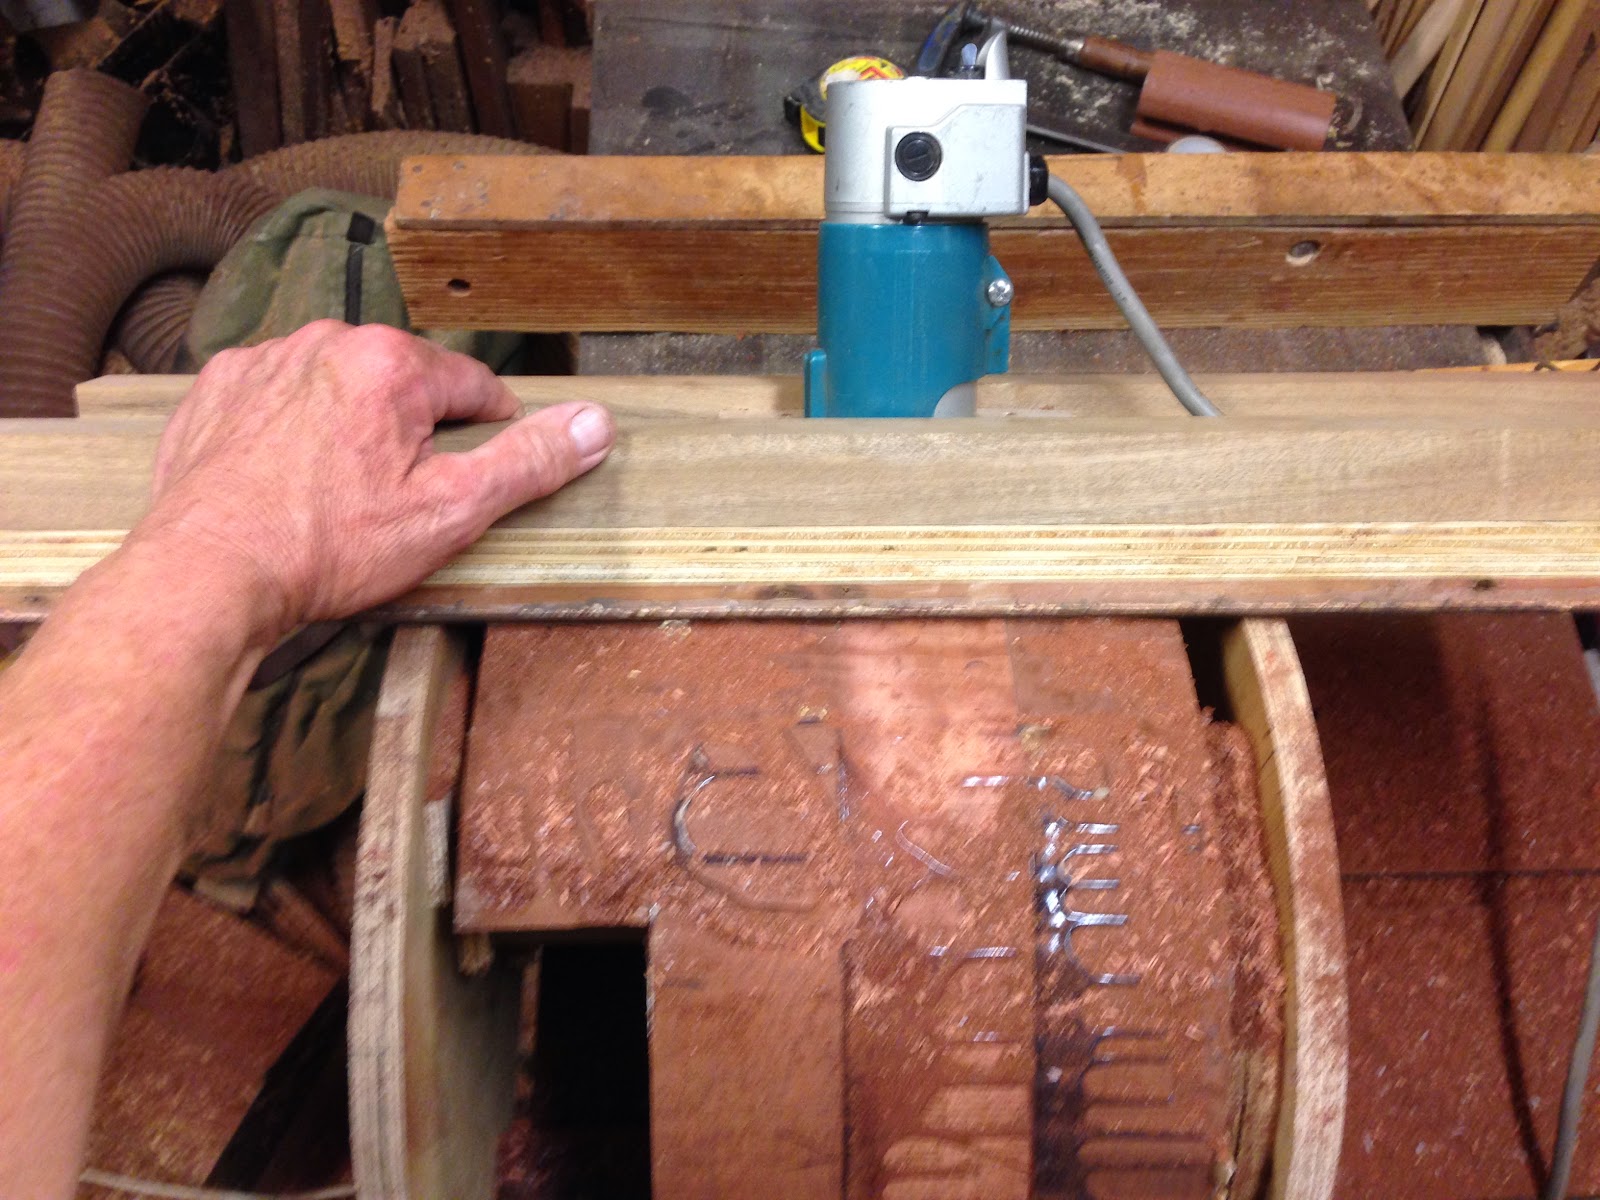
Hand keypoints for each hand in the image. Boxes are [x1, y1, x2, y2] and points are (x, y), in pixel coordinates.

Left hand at [139, 320, 613, 639]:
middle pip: (404, 383)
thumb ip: (527, 462)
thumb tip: (596, 423)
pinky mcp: (216, 389)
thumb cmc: (330, 547)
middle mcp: (325, 340)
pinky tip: (289, 480)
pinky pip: (278, 396)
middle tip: (394, 500)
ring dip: (352, 426)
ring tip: (338, 494)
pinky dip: (292, 429)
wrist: (208, 574)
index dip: (483, 439)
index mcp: (391, 363)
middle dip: (411, 433)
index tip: (463, 483)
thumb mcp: (450, 512)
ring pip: (340, 386)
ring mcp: (263, 360)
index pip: (474, 388)